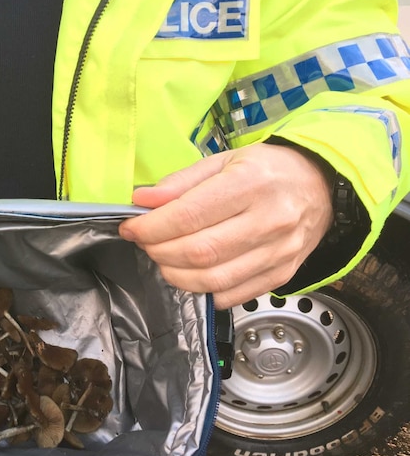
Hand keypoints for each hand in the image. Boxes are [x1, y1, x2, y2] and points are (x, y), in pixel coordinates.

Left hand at [119, 143, 332, 309]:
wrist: (323, 186)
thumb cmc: (268, 170)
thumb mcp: (224, 161)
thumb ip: (181, 182)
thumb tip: (141, 201)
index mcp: (251, 183)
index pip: (189, 215)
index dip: (151, 227)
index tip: (131, 228)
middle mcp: (269, 220)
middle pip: (199, 251)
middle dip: (159, 251)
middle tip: (146, 243)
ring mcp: (279, 252)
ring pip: (213, 279)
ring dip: (176, 275)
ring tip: (164, 259)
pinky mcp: (282, 275)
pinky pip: (233, 295)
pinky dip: (204, 290)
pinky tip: (192, 273)